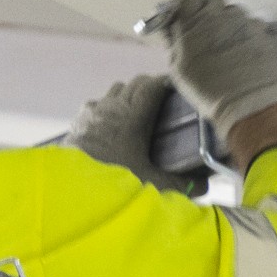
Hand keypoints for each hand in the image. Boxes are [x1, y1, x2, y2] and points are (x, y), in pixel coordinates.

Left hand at [65, 74, 198, 191]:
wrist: (72, 192)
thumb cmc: (115, 185)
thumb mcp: (154, 186)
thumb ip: (183, 185)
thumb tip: (205, 185)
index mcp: (133, 116)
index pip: (153, 85)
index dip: (167, 83)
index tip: (178, 90)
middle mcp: (112, 107)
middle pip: (135, 83)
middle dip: (151, 88)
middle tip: (164, 102)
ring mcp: (93, 112)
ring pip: (115, 90)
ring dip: (128, 95)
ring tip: (138, 112)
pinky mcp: (78, 122)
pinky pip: (96, 104)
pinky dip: (107, 108)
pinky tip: (110, 125)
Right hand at [145, 0, 276, 132]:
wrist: (249, 104)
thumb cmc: (208, 90)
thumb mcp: (179, 69)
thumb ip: (175, 42)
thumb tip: (174, 28)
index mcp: (196, 21)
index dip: (186, 3)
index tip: (185, 15)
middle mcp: (221, 14)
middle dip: (207, 9)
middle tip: (205, 31)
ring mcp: (246, 21)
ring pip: (234, 11)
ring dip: (228, 23)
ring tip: (228, 48)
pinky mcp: (264, 31)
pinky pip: (253, 25)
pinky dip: (247, 34)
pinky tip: (246, 54)